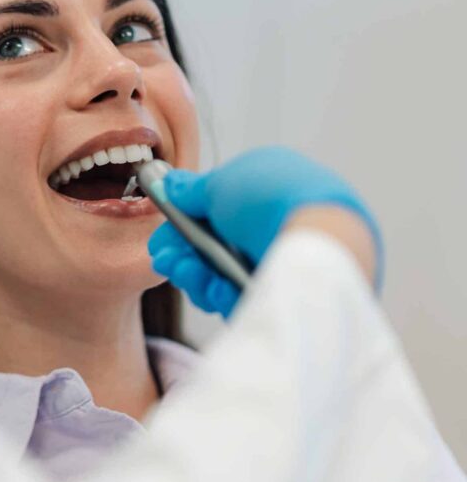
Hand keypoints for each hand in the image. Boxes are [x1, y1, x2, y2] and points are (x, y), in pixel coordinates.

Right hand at [148, 146, 382, 316]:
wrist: (318, 244)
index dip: (185, 222)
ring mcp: (280, 262)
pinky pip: (239, 298)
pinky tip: (220, 287)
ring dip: (196, 274)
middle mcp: (275, 224)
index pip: (217, 210)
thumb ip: (190, 190)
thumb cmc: (273, 200)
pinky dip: (223, 293)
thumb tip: (171, 186)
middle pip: (213, 246)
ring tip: (186, 271)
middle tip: (165, 258)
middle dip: (183, 253)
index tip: (163, 233)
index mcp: (268, 189)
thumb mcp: (221, 183)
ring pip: (221, 275)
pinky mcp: (283, 296)